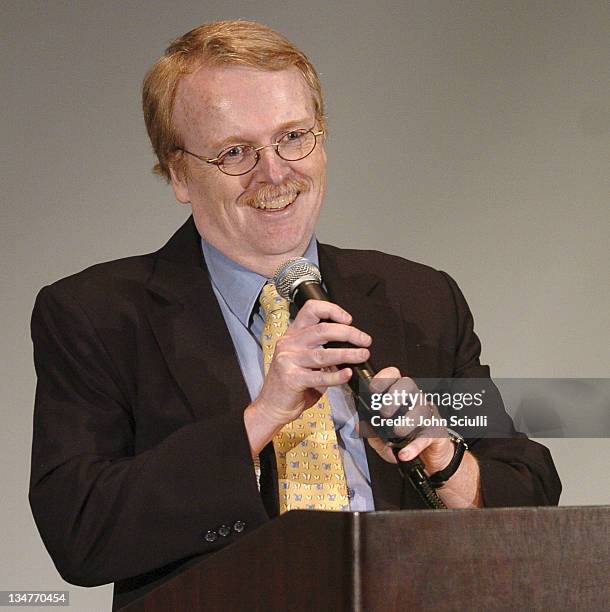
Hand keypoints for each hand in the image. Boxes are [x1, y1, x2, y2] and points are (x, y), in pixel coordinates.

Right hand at [246, 300, 370, 446]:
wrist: (272, 406)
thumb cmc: (291, 383)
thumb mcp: (304, 359)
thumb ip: (322, 349)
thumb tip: (350, 346)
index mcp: (293, 334)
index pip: (311, 310)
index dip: (331, 310)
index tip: (348, 320)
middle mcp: (289, 344)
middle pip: (323, 330)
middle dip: (349, 333)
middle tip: (365, 340)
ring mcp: (288, 360)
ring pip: (324, 354)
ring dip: (348, 354)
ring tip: (362, 355)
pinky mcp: (292, 379)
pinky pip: (320, 376)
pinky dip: (337, 376)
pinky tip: (347, 374)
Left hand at [365, 367, 454, 473]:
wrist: (430, 457)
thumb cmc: (406, 439)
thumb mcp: (383, 436)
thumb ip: (372, 430)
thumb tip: (358, 426)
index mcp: (401, 395)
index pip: (394, 376)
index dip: (383, 378)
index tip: (372, 390)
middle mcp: (415, 399)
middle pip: (408, 384)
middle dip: (394, 396)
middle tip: (384, 412)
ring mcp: (428, 414)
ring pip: (421, 409)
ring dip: (407, 420)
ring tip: (397, 431)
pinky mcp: (437, 433)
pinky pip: (427, 436)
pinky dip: (415, 446)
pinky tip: (404, 454)